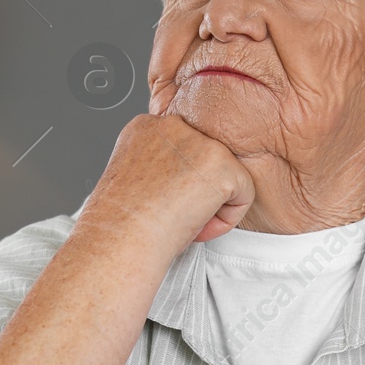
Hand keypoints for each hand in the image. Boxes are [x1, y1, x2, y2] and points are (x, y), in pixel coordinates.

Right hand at [80, 113, 255, 256]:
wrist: (120, 239)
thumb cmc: (121, 224)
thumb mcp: (135, 181)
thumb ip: (161, 168)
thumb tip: (186, 181)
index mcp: (145, 128)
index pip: (183, 150)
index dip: (177, 184)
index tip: (160, 204)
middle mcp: (172, 125)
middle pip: (207, 160)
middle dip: (198, 191)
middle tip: (173, 215)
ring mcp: (199, 141)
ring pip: (226, 175)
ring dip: (211, 205)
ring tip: (182, 221)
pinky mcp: (221, 162)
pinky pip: (244, 193)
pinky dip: (227, 219)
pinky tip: (197, 225)